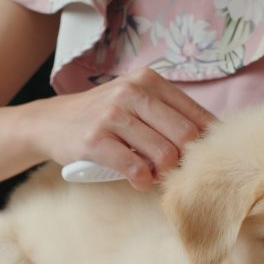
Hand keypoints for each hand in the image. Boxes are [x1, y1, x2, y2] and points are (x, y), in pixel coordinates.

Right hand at [32, 68, 216, 190]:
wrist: (51, 122)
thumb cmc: (102, 116)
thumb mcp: (135, 101)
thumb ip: (168, 114)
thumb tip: (212, 140)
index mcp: (149, 81)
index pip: (197, 115)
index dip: (206, 143)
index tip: (203, 159)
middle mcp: (132, 92)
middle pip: (185, 136)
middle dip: (186, 160)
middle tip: (176, 171)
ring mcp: (113, 115)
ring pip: (163, 154)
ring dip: (164, 174)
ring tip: (155, 176)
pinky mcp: (96, 140)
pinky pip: (135, 168)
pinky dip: (143, 181)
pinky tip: (140, 182)